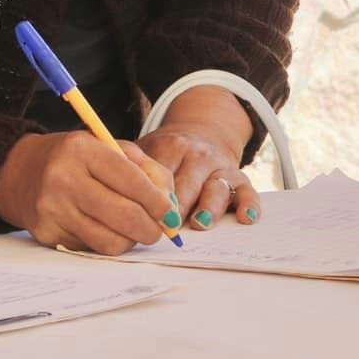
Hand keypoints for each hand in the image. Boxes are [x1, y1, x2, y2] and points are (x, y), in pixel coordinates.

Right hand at [0, 131, 180, 254]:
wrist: (16, 171)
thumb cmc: (71, 159)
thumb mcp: (105, 147)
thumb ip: (144, 169)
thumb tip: (171, 207)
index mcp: (81, 149)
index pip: (131, 180)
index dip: (158, 202)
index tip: (171, 213)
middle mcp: (63, 178)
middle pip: (125, 216)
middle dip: (151, 229)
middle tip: (159, 230)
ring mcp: (52, 208)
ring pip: (111, 241)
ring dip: (130, 241)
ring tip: (130, 229)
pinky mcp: (46, 233)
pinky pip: (91, 249)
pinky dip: (105, 243)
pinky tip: (102, 229)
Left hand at [138, 86, 258, 229]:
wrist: (202, 133)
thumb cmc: (166, 153)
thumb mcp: (147, 149)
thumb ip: (132, 166)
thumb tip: (109, 194)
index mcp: (171, 146)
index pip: (161, 171)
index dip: (152, 194)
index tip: (142, 212)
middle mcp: (198, 155)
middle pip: (189, 182)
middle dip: (179, 205)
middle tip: (169, 225)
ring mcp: (221, 166)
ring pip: (217, 187)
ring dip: (209, 206)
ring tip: (200, 223)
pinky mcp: (240, 178)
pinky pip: (248, 192)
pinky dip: (249, 205)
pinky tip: (246, 218)